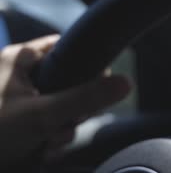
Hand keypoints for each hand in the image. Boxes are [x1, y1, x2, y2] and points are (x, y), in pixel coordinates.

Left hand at [0, 35, 130, 167]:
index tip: (96, 90)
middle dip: (71, 112)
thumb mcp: (41, 114)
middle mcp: (16, 75)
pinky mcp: (12, 122)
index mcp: (20, 59)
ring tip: (47, 146)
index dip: (86, 68)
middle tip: (64, 126)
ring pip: (55, 108)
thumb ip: (85, 98)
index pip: (65, 49)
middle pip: (65, 84)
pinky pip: (42, 124)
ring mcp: (14, 100)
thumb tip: (126, 83)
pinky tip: (41, 152)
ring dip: (60, 130)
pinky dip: (45, 139)